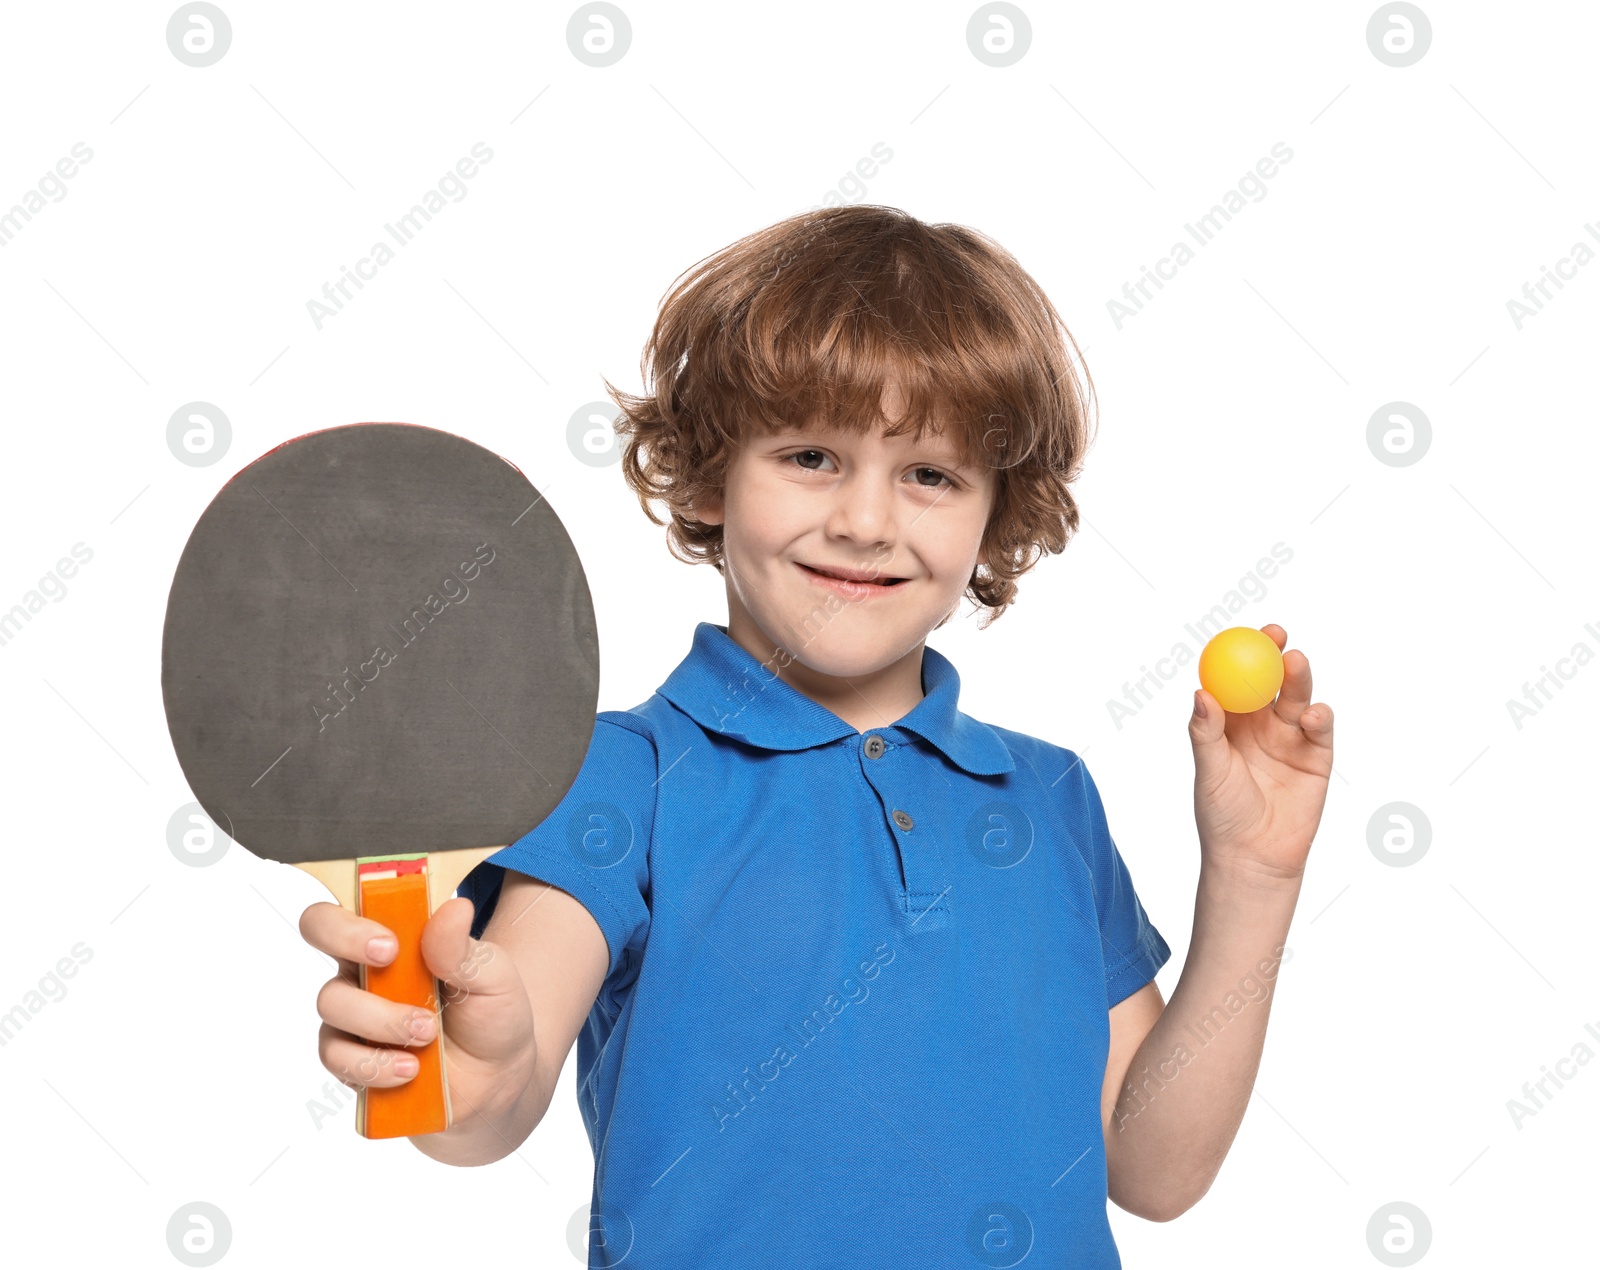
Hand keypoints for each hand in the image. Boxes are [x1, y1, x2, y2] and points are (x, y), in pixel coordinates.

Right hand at [300, 897, 537, 1128]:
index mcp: (393, 935)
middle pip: (320, 936)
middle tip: (392, 962)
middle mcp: (364, 969)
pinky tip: (410, 1068)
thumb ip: (464, 949)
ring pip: (333, 1004)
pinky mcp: (353, 1060)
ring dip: (380, 1019)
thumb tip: (454, 909)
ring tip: (427, 1034)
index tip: (388, 943)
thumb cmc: (490, 1013)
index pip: (345, 907)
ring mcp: (353, 1016)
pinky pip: (340, 1059)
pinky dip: (375, 1065)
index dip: (347, 917)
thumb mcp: (493, 976)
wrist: (497, 1076)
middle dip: (351, 947)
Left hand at [1188, 624, 1332, 883]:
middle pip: (1272, 682)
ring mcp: (1291, 740)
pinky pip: (1319, 731)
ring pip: (1297, 700)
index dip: (1242, 655)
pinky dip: (1319, 718)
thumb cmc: (1222, 814)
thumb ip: (1206, 732)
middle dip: (1276, 655)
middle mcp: (1262, 726)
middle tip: (1276, 636)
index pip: (1237, 681)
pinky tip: (1313, 714)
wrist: (1253, 856)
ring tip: (1295, 663)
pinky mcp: (1316, 758)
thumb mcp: (1208, 770)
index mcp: (1231, 723)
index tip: (1243, 635)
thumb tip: (1200, 692)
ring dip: (1299, 680)